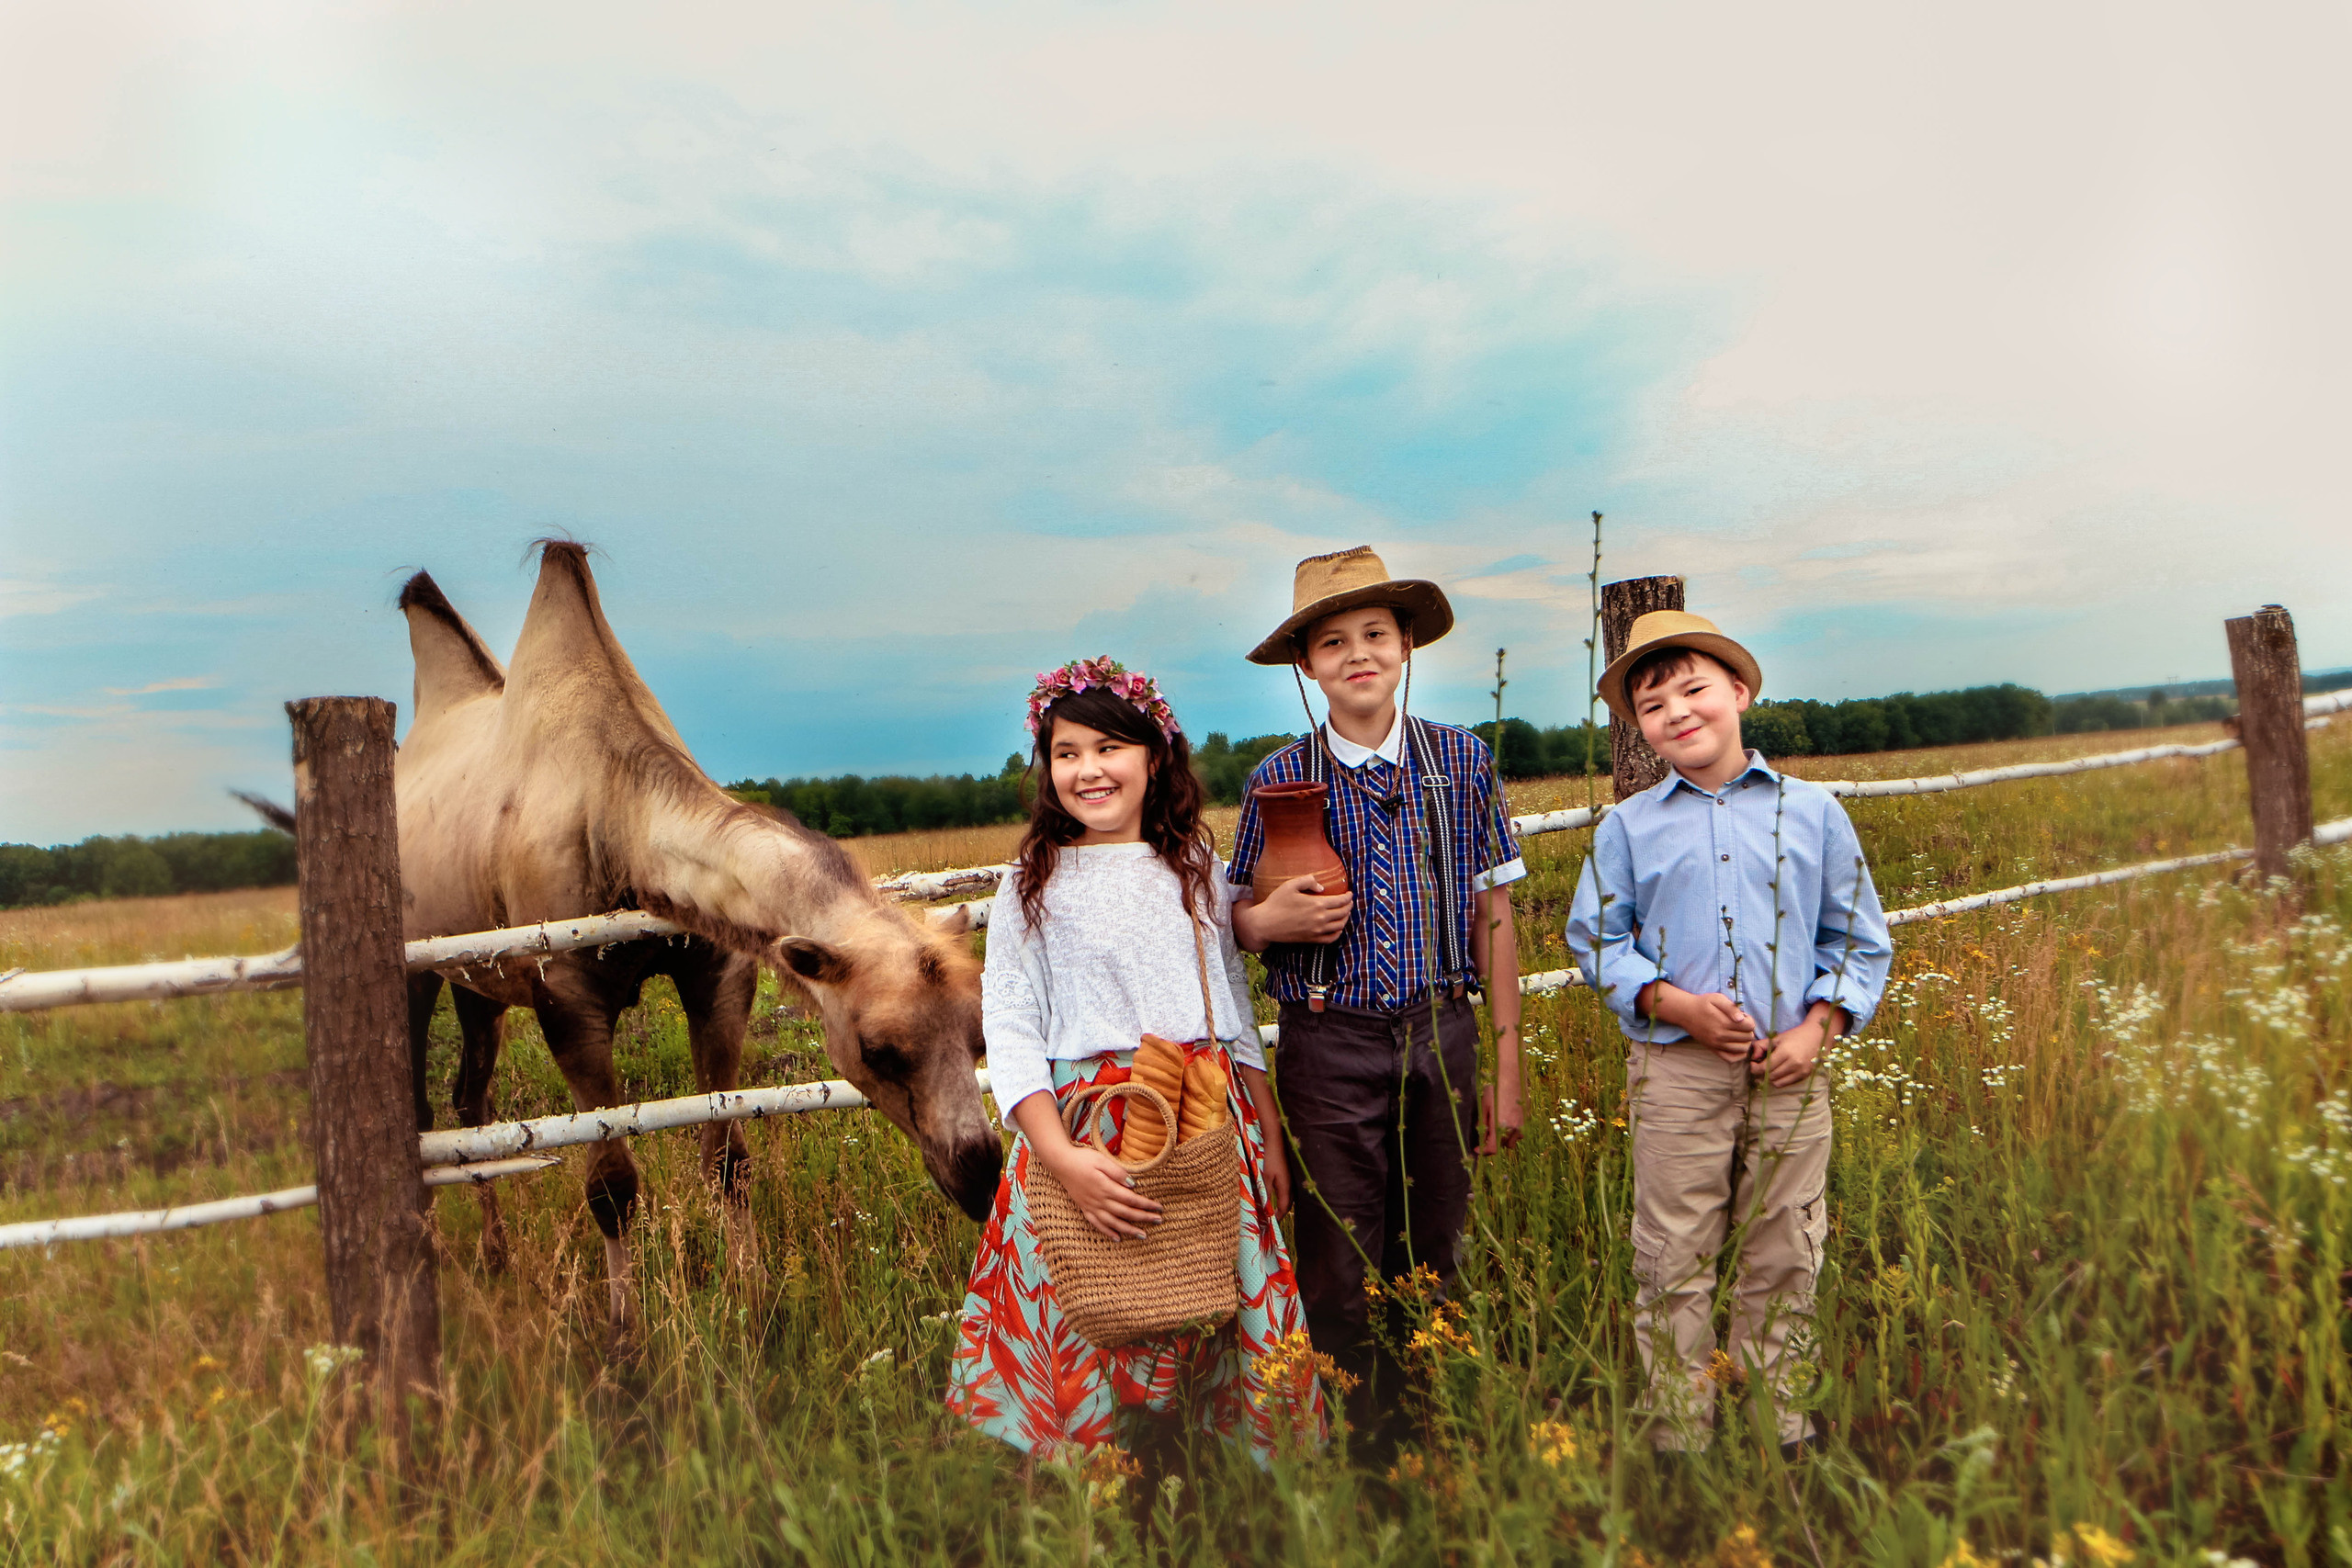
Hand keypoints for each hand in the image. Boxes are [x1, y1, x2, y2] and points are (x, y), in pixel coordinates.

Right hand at [1045, 1144, 1163, 1239]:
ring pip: (1113, 1222)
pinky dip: (1108, 1232)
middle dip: (1143, 1217)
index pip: (1131, 1199)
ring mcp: (1091, 1206)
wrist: (1061, 1164)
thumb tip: (1133, 1184)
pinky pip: (1097, 1224)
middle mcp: (1099, 1200)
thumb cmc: (1083, 1159)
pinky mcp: (1084, 1209)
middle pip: (1125, 1212)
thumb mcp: (1101, 1160)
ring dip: (1129, 1230)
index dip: (1146, 1204)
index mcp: (1105, 1187)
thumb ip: (1117, 1172)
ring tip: (1143, 1235)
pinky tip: (1117, 1238)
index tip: (1159, 1207)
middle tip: (1158, 1220)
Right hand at [1240, 875, 1351, 944]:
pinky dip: (1338, 932)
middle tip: (1349, 901)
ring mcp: (1317, 931)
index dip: (1348, 897)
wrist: (1265, 925)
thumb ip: (1307, 881)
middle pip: (1343, 913)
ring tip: (1344, 912)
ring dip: (1345, 918)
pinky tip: (1337, 927)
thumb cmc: (1276, 903)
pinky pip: (1331, 938)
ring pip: (1340, 925)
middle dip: (1349, 906)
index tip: (1350, 893)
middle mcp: (1320, 919)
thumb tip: (1322, 887)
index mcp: (1317, 904)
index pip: (1341, 901)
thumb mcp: (1289, 885)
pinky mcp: (1312, 940)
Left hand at [1256, 1122, 1292, 1216]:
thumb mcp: (1265, 1177)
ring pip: (1289, 1197)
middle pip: (1288, 1204)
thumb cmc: (1271, 1158)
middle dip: (1281, 1212)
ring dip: (1283, 1204)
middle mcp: (1291, 1185)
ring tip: (1275, 1209)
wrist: (1278, 1141)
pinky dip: (1284, 1196)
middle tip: (1273, 1218)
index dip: (1278, 1217)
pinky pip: (1289, 1189)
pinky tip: (1279, 1194)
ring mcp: (1292, 1179)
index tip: (1272, 1223)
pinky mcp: (1290, 1174)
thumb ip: (1266, 1192)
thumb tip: (1265, 1206)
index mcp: (1286, 1188)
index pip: (1284, 1208)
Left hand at [1477, 1076, 1523, 1154]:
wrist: (1512, 1077)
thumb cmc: (1495, 1089)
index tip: (1478, 1149)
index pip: (1492, 1148)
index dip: (1484, 1151)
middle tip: (1486, 1135)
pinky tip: (1507, 1121)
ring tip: (1497, 1126)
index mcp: (1499, 1125)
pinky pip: (1519, 1134)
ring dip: (1503, 1139)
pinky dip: (1512, 1132)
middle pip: (1501, 1146)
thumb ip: (1482, 1122)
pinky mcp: (1527, 1120)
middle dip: (1493, 1143)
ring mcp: (1521, 1125)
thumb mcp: (1484, 1105)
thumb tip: (1480, 1133)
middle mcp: (1511, 1128)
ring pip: (1511, 1141)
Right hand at [1647, 983, 1758, 1060]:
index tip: (1742, 1016)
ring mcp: (1717, 1045)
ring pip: (1742, 1049)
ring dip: (1746, 1041)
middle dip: (1748, 1029)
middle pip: (1748, 1037)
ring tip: (1740, 1033)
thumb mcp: (1717, 998)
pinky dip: (1739, 1055)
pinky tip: (1738, 1046)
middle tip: (1740, 1023)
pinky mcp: (1713, 1050)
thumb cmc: (1702, 1004)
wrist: (1685, 1013)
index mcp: (1723, 1022)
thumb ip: (1731, 1007)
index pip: (1749, 1026)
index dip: (1749, 1019)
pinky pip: (1731, 1059)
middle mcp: (1721, 1036)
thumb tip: (1741, 1019)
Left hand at [1754, 1009, 1836, 1087]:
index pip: (1764, 1068)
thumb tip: (1753, 1058)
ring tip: (1770, 1069)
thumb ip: (1760, 1046)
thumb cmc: (1794, 1036)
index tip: (1753, 1064)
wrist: (1816, 1037)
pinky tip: (1780, 1071)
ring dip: (1771, 1077)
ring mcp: (1800, 1071)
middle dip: (1762, 1072)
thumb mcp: (1775, 1038)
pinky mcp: (1805, 1075)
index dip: (1755, 1068)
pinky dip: (1780, 1080)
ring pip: (1777, 1082)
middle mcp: (1793, 1063)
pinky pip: (1786, 1083)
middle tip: (1761, 1066)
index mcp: (1785, 1052)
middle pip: (1770, 1076)